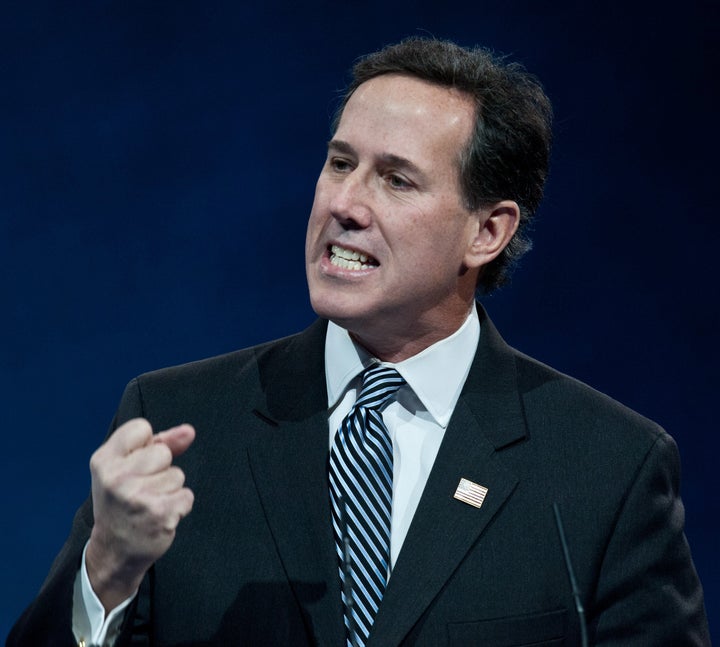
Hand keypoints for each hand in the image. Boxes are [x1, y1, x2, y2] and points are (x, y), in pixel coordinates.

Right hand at [85, 418, 194, 610]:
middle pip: (163, 452)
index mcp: (104, 460)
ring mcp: (137, 496)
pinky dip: (179, 506)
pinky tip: (160, 515)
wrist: (114, 551)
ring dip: (170, 490)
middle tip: (142, 489)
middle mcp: (116, 477)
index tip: (135, 465)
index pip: (141, 427)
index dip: (147, 445)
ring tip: (149, 503)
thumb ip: (161, 443)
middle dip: (161, 469)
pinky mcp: (158, 513)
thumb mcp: (127, 467)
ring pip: (177, 475)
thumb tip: (189, 431)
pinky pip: (186, 495)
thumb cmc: (122, 502)